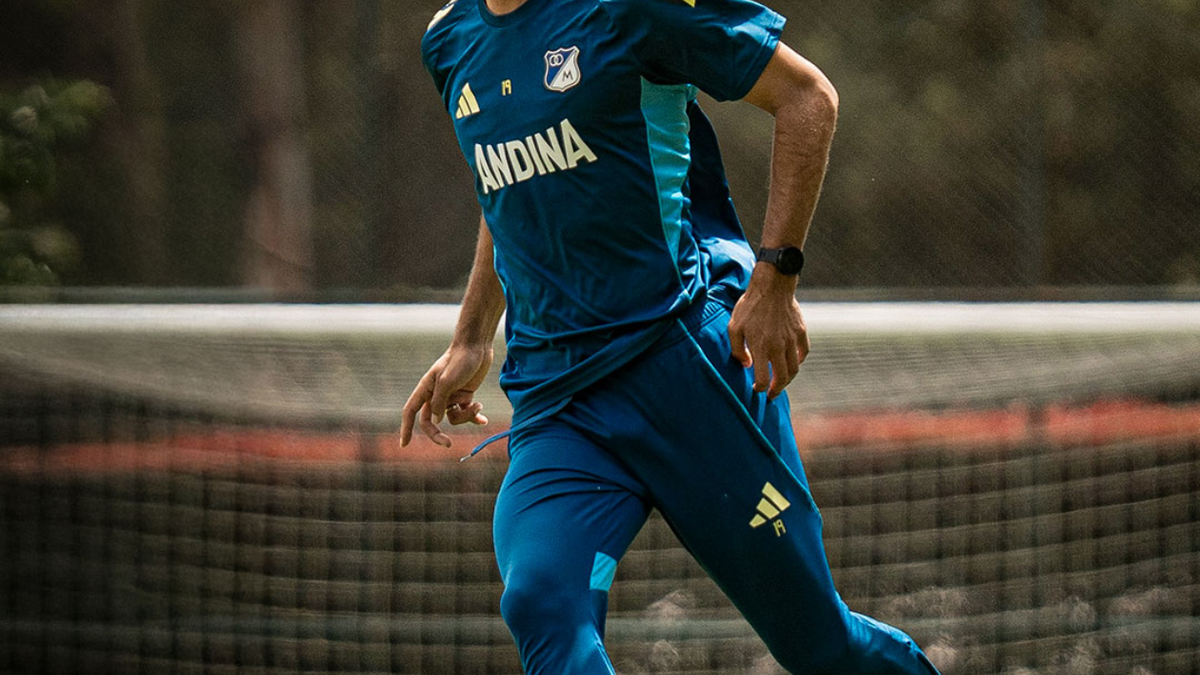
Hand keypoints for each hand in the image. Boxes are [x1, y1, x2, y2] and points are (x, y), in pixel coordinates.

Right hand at [400, 343, 493, 447]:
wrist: (477, 346)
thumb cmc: (460, 359)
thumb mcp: (448, 380)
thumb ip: (440, 401)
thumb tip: (437, 419)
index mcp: (426, 388)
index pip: (410, 411)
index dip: (405, 428)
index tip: (404, 444)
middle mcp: (436, 394)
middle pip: (431, 420)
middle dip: (438, 434)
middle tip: (448, 445)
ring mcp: (451, 396)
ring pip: (452, 418)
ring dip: (465, 417)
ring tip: (477, 405)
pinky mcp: (465, 396)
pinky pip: (466, 413)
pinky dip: (474, 417)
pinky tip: (483, 420)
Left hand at [727, 264, 809, 398]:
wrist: (772, 286)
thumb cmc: (749, 306)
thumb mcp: (734, 327)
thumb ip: (737, 350)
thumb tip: (746, 365)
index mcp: (760, 347)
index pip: (763, 379)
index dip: (759, 388)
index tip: (756, 389)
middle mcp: (777, 347)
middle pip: (782, 378)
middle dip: (776, 390)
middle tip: (771, 395)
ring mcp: (791, 340)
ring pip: (794, 368)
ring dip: (788, 380)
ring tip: (781, 383)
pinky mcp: (800, 332)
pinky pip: (803, 353)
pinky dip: (799, 361)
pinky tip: (793, 362)